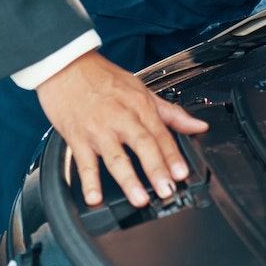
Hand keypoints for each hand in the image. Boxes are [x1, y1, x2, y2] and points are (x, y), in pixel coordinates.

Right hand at [35, 50, 209, 209]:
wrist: (66, 66)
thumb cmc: (104, 78)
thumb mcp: (142, 89)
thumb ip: (171, 112)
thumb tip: (199, 126)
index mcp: (140, 105)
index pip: (161, 134)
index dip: (173, 155)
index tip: (182, 174)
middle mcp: (121, 117)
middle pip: (143, 145)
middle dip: (156, 169)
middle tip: (166, 190)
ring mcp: (98, 128)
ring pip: (116, 156)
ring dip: (128, 180)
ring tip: (139, 198)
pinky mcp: (77, 136)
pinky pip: (84, 162)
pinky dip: (89, 181)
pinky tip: (95, 197)